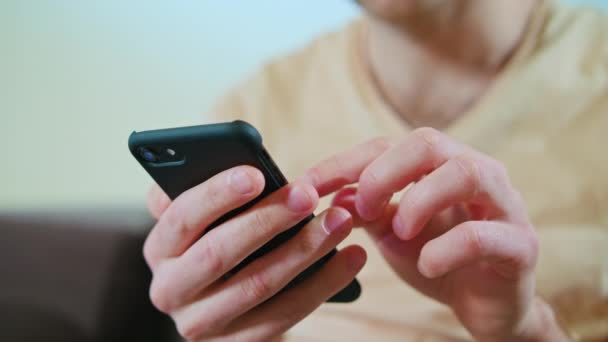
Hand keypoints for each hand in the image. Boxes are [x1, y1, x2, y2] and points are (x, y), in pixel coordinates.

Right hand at [144, 166, 365, 340]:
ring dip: (304, 250)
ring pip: (258, 284)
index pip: (182, 218)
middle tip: (308, 194)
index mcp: (160, 249)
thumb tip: (235, 163)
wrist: (224, 301)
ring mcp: (201, 324)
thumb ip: (208, 191)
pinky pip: (284, 315)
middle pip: (220, 253)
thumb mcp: (205, 216)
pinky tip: (351, 257)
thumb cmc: (220, 238)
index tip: (256, 173)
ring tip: (340, 221)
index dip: (217, 195)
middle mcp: (170, 290)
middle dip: (268, 220)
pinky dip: (323, 284)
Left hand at [301, 128, 567, 340]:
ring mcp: (503, 204)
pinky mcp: (519, 245)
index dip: (342, 164)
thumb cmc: (438, 258)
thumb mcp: (392, 233)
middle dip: (384, 172)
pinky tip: (427, 265)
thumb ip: (366, 211)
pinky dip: (446, 249)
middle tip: (362, 208)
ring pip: (466, 173)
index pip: (385, 146)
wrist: (484, 305)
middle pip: (428, 142)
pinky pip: (484, 234)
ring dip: (419, 201)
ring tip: (398, 232)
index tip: (305, 185)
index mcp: (439, 165)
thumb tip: (330, 196)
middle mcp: (474, 172)